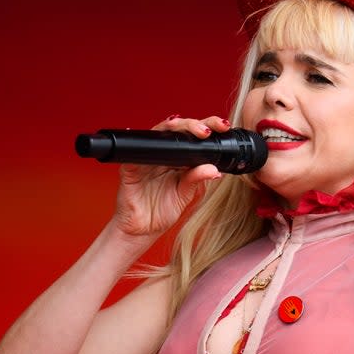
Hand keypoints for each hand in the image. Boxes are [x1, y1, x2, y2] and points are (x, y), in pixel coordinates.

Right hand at [111, 114, 226, 236]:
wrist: (143, 229)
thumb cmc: (162, 210)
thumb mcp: (185, 193)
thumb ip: (197, 179)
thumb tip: (215, 169)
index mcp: (178, 158)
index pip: (192, 136)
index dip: (207, 127)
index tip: (223, 127)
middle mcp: (162, 154)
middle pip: (176, 130)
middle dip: (193, 124)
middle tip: (207, 130)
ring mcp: (145, 159)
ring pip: (157, 134)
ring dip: (171, 128)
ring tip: (186, 129)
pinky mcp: (130, 169)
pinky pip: (135, 155)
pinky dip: (144, 148)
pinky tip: (154, 146)